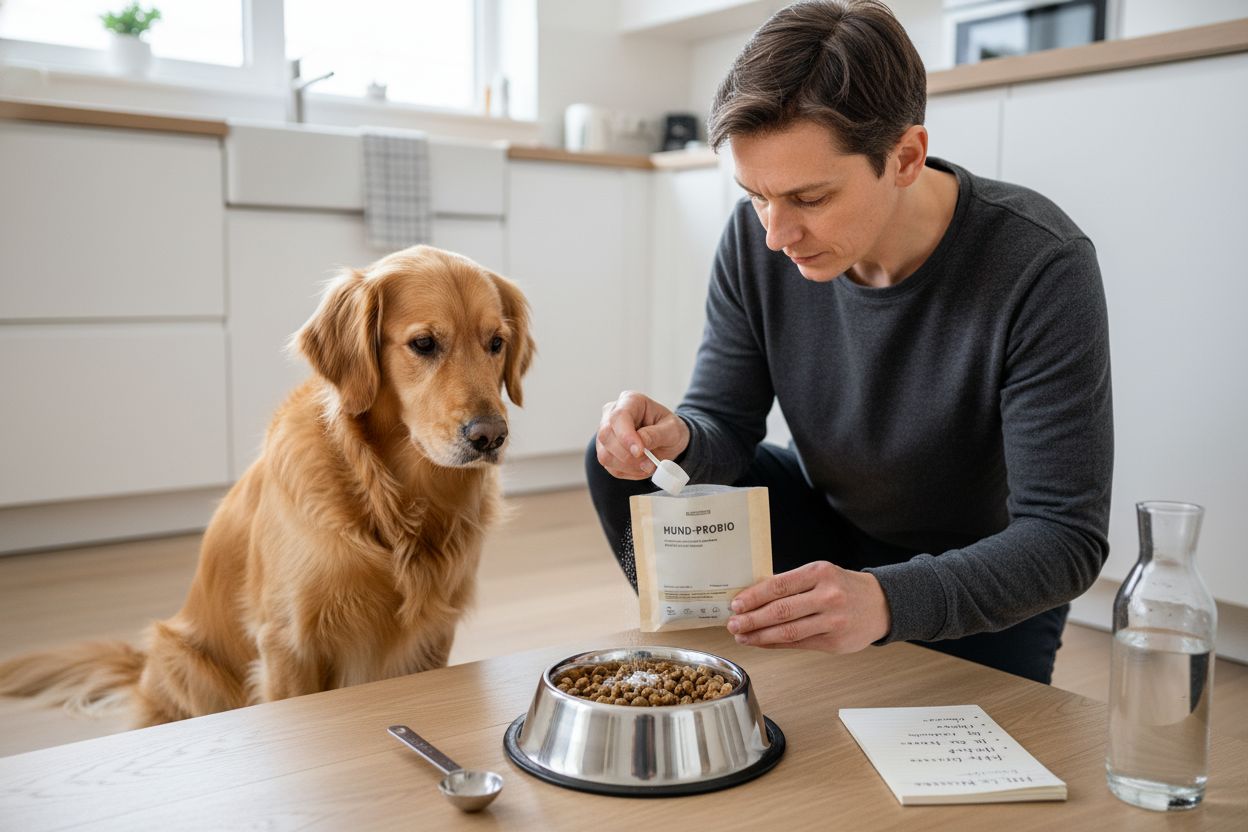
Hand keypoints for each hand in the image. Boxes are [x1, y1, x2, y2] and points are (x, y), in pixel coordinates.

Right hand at [596, 390, 689, 479]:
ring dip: (628, 466)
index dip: (626, 436)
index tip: (640, 452)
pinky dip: (628, 472)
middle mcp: (612, 414)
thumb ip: (657, 435)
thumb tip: (640, 447)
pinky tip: (641, 467)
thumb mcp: (673, 429)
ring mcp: (606, 433)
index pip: (619, 416)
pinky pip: (610, 467)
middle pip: (606, 435)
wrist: (668, 440)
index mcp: (630, 401)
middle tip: (649, 463)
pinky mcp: (605, 451)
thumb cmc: (670, 429)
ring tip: (648, 465)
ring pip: (605, 454)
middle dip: (627, 455)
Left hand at [727, 561, 891, 652]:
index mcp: (820, 573)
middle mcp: (828, 596)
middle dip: (752, 619)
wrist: (881, 604)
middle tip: (733, 624)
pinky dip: (776, 644)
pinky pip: (798, 644)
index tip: (736, 604)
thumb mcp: (821, 574)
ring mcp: (832, 621)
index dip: (753, 597)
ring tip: (743, 636)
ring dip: (760, 636)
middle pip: (781, 611)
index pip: (779, 586)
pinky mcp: (835, 643)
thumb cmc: (844, 587)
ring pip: (788, 632)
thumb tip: (754, 597)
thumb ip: (792, 584)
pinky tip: (762, 642)